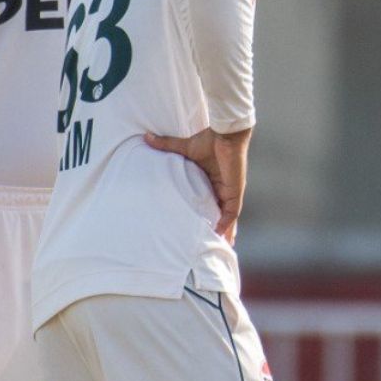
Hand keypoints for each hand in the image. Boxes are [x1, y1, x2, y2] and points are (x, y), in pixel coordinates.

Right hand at [146, 128, 248, 242]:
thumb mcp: (184, 148)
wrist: (225, 133)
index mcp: (212, 181)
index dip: (206, 216)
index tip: (198, 229)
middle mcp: (222, 189)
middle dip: (218, 229)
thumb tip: (146, 137)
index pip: (209, 204)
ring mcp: (229, 191)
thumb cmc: (209, 139)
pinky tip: (220, 236)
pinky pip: (231, 212)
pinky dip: (226, 224)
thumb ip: (166, 146)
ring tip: (220, 247)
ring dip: (224, 231)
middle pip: (220, 214)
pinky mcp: (234, 191)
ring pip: (227, 217)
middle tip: (211, 246)